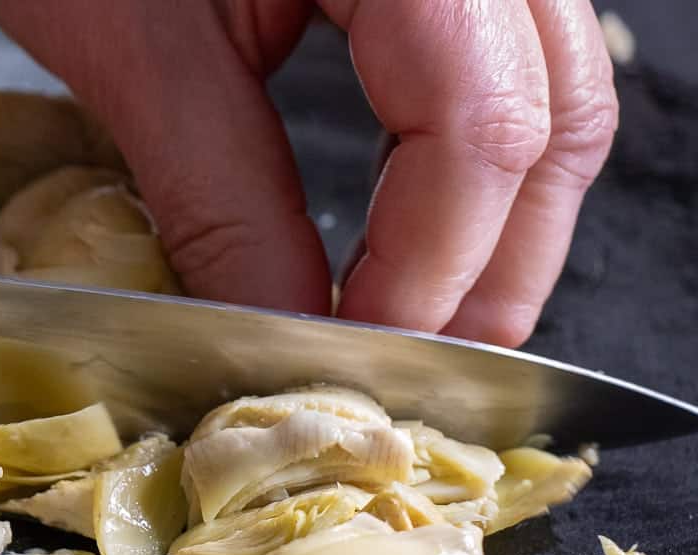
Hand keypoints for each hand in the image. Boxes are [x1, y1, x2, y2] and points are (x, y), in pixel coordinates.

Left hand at [0, 0, 616, 345]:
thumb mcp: (138, 45)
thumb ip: (221, 195)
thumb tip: (288, 329)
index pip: (478, 123)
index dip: (428, 268)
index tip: (355, 355)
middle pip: (556, 117)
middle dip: (490, 270)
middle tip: (408, 366)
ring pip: (559, 100)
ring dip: (500, 231)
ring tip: (421, 318)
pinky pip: (513, 73)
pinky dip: (475, 173)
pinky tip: (417, 232)